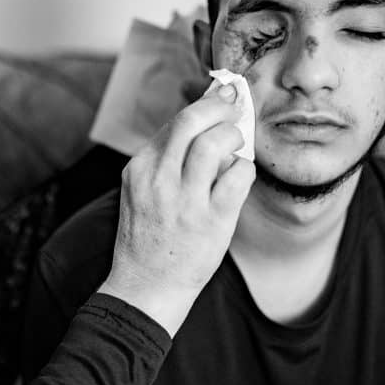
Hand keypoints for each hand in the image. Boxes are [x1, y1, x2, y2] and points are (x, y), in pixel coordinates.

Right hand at [98, 83, 255, 336]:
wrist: (146, 287)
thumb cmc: (149, 237)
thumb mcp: (143, 191)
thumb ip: (167, 159)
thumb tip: (204, 121)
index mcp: (140, 168)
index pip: (175, 122)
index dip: (204, 105)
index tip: (223, 97)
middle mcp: (158, 180)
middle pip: (190, 121)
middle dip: (219, 106)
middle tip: (235, 106)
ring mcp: (184, 201)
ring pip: (214, 144)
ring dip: (233, 137)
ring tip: (237, 146)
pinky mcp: (210, 221)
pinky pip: (238, 176)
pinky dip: (245, 169)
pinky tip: (240, 177)